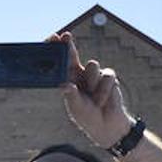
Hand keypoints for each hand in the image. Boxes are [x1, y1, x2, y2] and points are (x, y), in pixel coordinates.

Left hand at [55, 32, 133, 149]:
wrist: (105, 125)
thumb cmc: (86, 115)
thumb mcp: (76, 106)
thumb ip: (71, 95)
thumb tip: (65, 86)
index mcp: (69, 79)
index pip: (61, 62)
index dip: (57, 50)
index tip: (52, 38)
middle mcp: (81, 74)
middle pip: (73, 55)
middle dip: (69, 45)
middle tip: (65, 36)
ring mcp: (95, 74)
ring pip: (92, 66)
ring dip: (92, 82)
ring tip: (93, 98)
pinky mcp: (109, 77)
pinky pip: (106, 76)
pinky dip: (103, 91)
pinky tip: (102, 100)